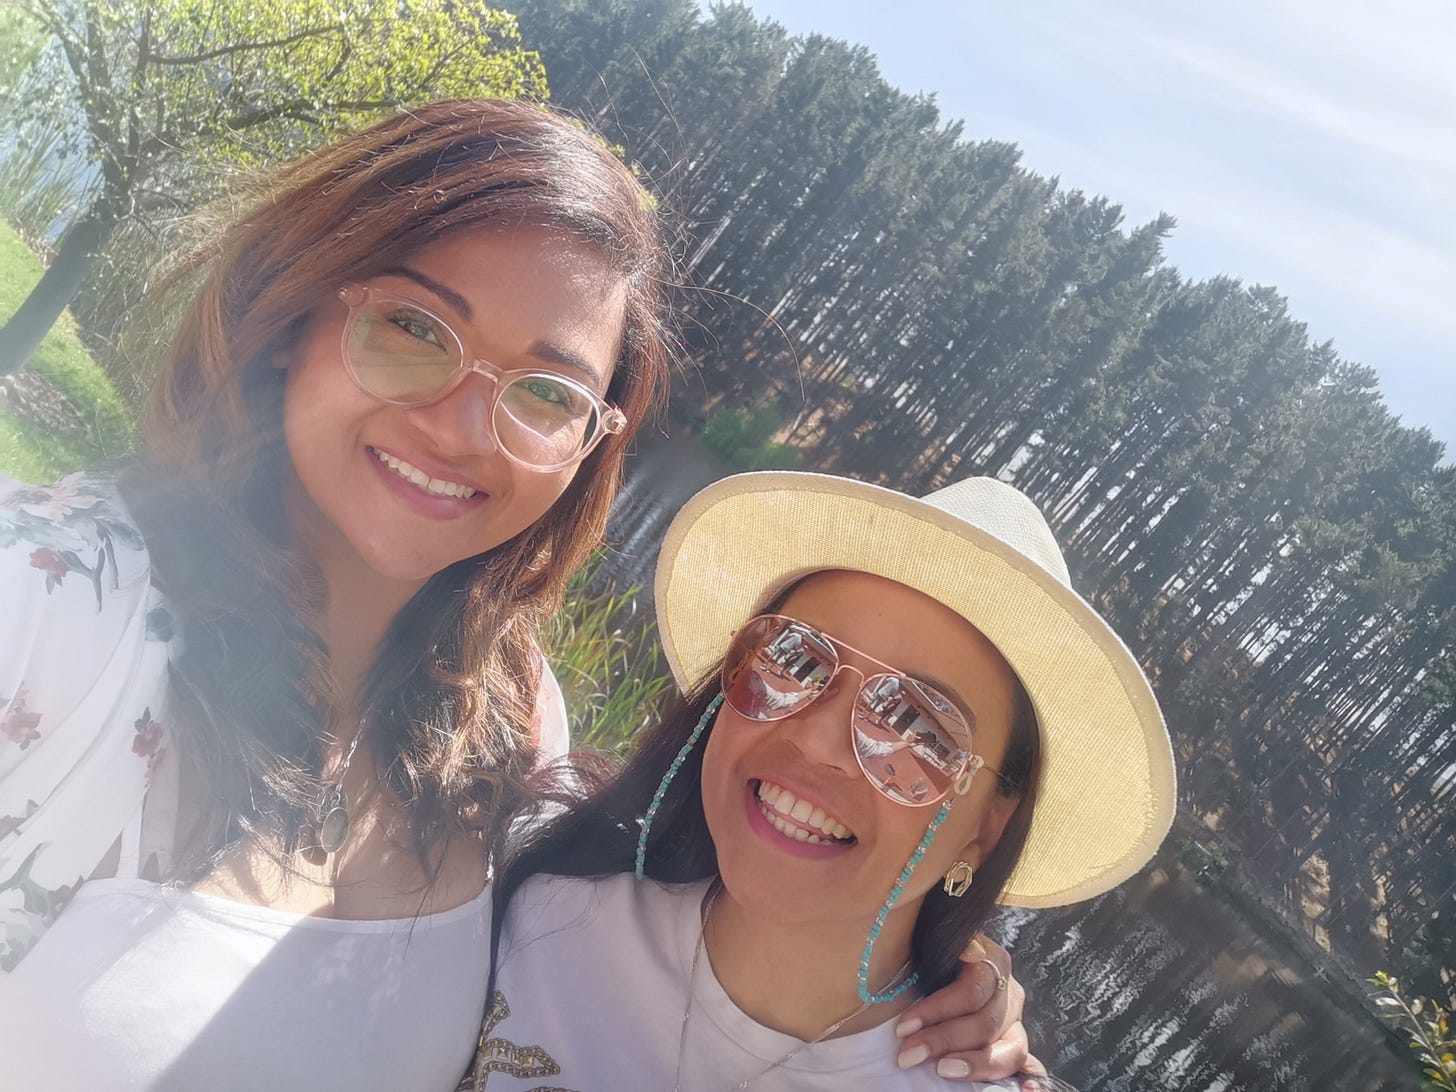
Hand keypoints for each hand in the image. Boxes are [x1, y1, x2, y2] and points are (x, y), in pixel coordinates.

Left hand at [892, 934, 1033, 1081]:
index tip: (902, 1028)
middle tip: (907, 1055)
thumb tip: (956, 959)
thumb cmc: (927, 959)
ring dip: (976, 1064)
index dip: (938, 1011)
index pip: (971, 991)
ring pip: (1012, 1048)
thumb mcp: (929, 950)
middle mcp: (1009, 991)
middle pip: (987, 1022)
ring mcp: (1016, 1020)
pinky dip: (1031, 1079)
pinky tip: (1024, 1091)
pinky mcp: (1016, 1043)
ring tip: (942, 1072)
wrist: (940, 964)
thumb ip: (935, 954)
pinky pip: (1030, 1064)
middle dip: (944, 1040)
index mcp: (990, 960)